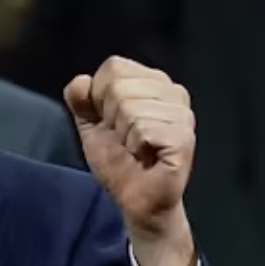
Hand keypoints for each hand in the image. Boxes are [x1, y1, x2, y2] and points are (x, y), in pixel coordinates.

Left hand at [64, 57, 196, 265]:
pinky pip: (143, 128)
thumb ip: (81, 100)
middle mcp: (172, 91)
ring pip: (130, 107)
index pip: (114, 67)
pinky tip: (146, 156)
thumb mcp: (91, 125)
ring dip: (123, 135)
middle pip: (119, 86)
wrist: (135, 198)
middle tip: (124, 138)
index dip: (99, 96)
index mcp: (151, 82)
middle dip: (110, 118)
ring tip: (136, 148)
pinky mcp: (184, 135)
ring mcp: (182, 113)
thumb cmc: (119, 160)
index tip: (109, 121)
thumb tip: (80, 81)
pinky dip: (135, 146)